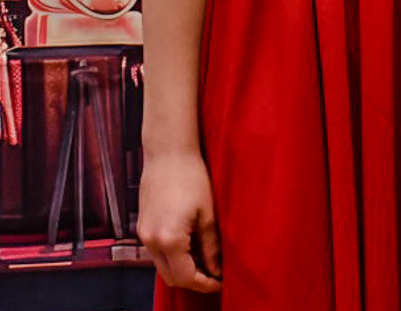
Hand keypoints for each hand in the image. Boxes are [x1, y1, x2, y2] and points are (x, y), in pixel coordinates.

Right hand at [137, 151, 221, 292]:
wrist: (168, 154)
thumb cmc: (192, 177)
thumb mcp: (208, 213)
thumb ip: (211, 245)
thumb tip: (217, 268)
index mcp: (169, 239)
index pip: (186, 277)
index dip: (205, 283)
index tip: (220, 283)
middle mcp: (151, 242)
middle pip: (171, 277)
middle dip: (193, 280)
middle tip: (215, 275)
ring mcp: (144, 235)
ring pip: (163, 266)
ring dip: (182, 268)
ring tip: (205, 260)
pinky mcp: (142, 227)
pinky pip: (157, 252)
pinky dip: (173, 256)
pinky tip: (190, 246)